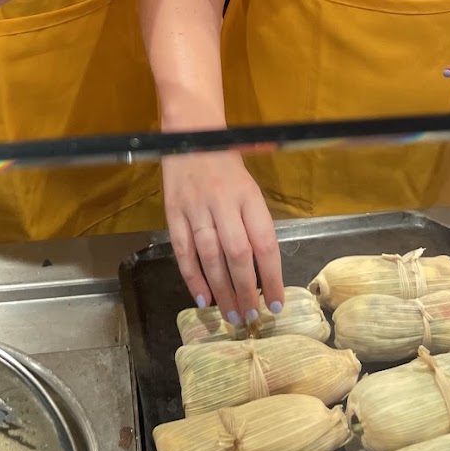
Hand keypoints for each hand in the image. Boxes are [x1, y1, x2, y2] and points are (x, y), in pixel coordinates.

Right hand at [163, 151, 283, 324]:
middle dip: (245, 291)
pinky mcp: (173, 212)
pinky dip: (192, 277)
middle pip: (237, 254)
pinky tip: (202, 298)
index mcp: (248, 196)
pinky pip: (183, 250)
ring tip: (231, 316)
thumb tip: (261, 270)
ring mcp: (196, 208)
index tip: (276, 303)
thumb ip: (253, 223)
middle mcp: (223, 202)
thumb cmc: (226, 164)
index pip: (264, 242)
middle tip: (250, 318)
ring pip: (210, 256)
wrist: (191, 133)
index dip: (271, 276)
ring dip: (221, 290)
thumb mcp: (249, 188)